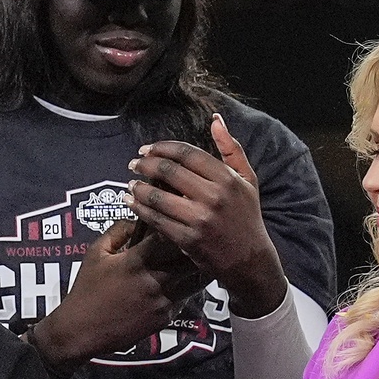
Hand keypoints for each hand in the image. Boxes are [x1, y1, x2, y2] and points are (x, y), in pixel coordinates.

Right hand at [32, 219, 205, 370]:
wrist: (81, 330)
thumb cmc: (86, 289)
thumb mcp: (95, 253)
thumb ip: (118, 231)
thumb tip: (138, 219)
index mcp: (136, 260)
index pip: (169, 236)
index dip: (177, 226)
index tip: (180, 219)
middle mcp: (155, 279)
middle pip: (189, 257)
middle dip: (194, 246)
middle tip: (197, 238)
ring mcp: (163, 300)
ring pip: (195, 279)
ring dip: (196, 268)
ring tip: (196, 260)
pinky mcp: (165, 317)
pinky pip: (185, 298)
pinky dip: (185, 289)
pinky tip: (179, 284)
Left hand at [126, 114, 286, 318]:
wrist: (248, 258)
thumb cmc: (246, 215)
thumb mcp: (247, 178)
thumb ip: (231, 148)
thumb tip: (215, 120)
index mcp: (227, 178)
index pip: (187, 154)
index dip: (162, 148)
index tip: (146, 149)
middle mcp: (213, 196)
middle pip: (169, 172)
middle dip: (145, 165)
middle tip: (133, 164)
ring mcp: (199, 219)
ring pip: (158, 197)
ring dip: (138, 188)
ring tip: (130, 184)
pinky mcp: (187, 239)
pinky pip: (156, 220)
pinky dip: (140, 210)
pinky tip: (131, 203)